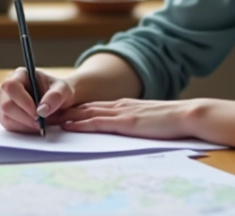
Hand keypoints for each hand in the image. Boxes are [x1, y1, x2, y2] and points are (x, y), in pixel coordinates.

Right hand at [0, 67, 75, 133]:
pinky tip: (34, 125)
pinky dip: (22, 129)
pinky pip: (8, 125)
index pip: (11, 86)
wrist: (59, 102)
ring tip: (40, 123)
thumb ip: (55, 97)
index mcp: (21, 75)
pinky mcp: (5, 114)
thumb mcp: (64, 90)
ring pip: (6, 117)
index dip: (23, 101)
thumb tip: (41, 111)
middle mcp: (8, 87)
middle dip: (25, 117)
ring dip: (25, 124)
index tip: (38, 114)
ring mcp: (4, 101)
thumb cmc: (59, 92)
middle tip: (40, 122)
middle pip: (6, 104)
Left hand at [54, 98, 200, 139]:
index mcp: (126, 105)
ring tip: (49, 120)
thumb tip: (129, 129)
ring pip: (87, 113)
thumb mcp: (150, 120)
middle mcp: (120, 105)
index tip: (60, 112)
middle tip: (46, 114)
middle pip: (86, 107)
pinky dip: (80, 124)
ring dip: (67, 117)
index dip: (76, 109)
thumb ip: (137, 123)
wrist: (188, 115)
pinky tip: (68, 126)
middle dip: (65, 111)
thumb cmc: (174, 121)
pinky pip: (97, 122)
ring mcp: (122, 112)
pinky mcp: (125, 122)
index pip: (95, 106)